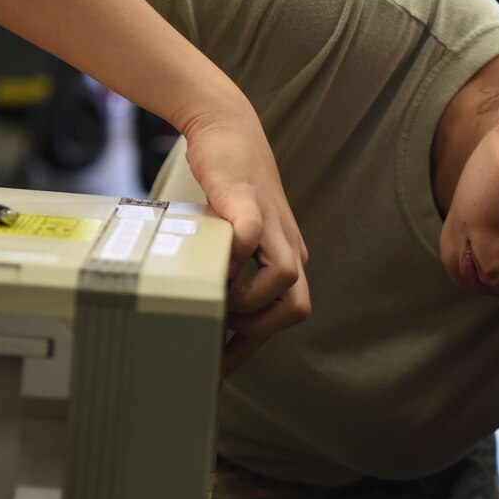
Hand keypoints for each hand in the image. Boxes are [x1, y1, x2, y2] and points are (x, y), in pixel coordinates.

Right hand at [181, 108, 310, 375]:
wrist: (227, 129)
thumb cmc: (225, 190)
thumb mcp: (231, 239)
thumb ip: (229, 273)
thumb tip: (201, 311)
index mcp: (287, 260)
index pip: (286, 316)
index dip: (252, 348)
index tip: (219, 369)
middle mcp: (289, 246)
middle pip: (297, 308)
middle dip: (256, 329)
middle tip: (218, 326)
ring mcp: (274, 224)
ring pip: (285, 280)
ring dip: (245, 298)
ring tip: (214, 292)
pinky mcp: (250, 202)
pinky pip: (252, 239)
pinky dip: (234, 257)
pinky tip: (211, 260)